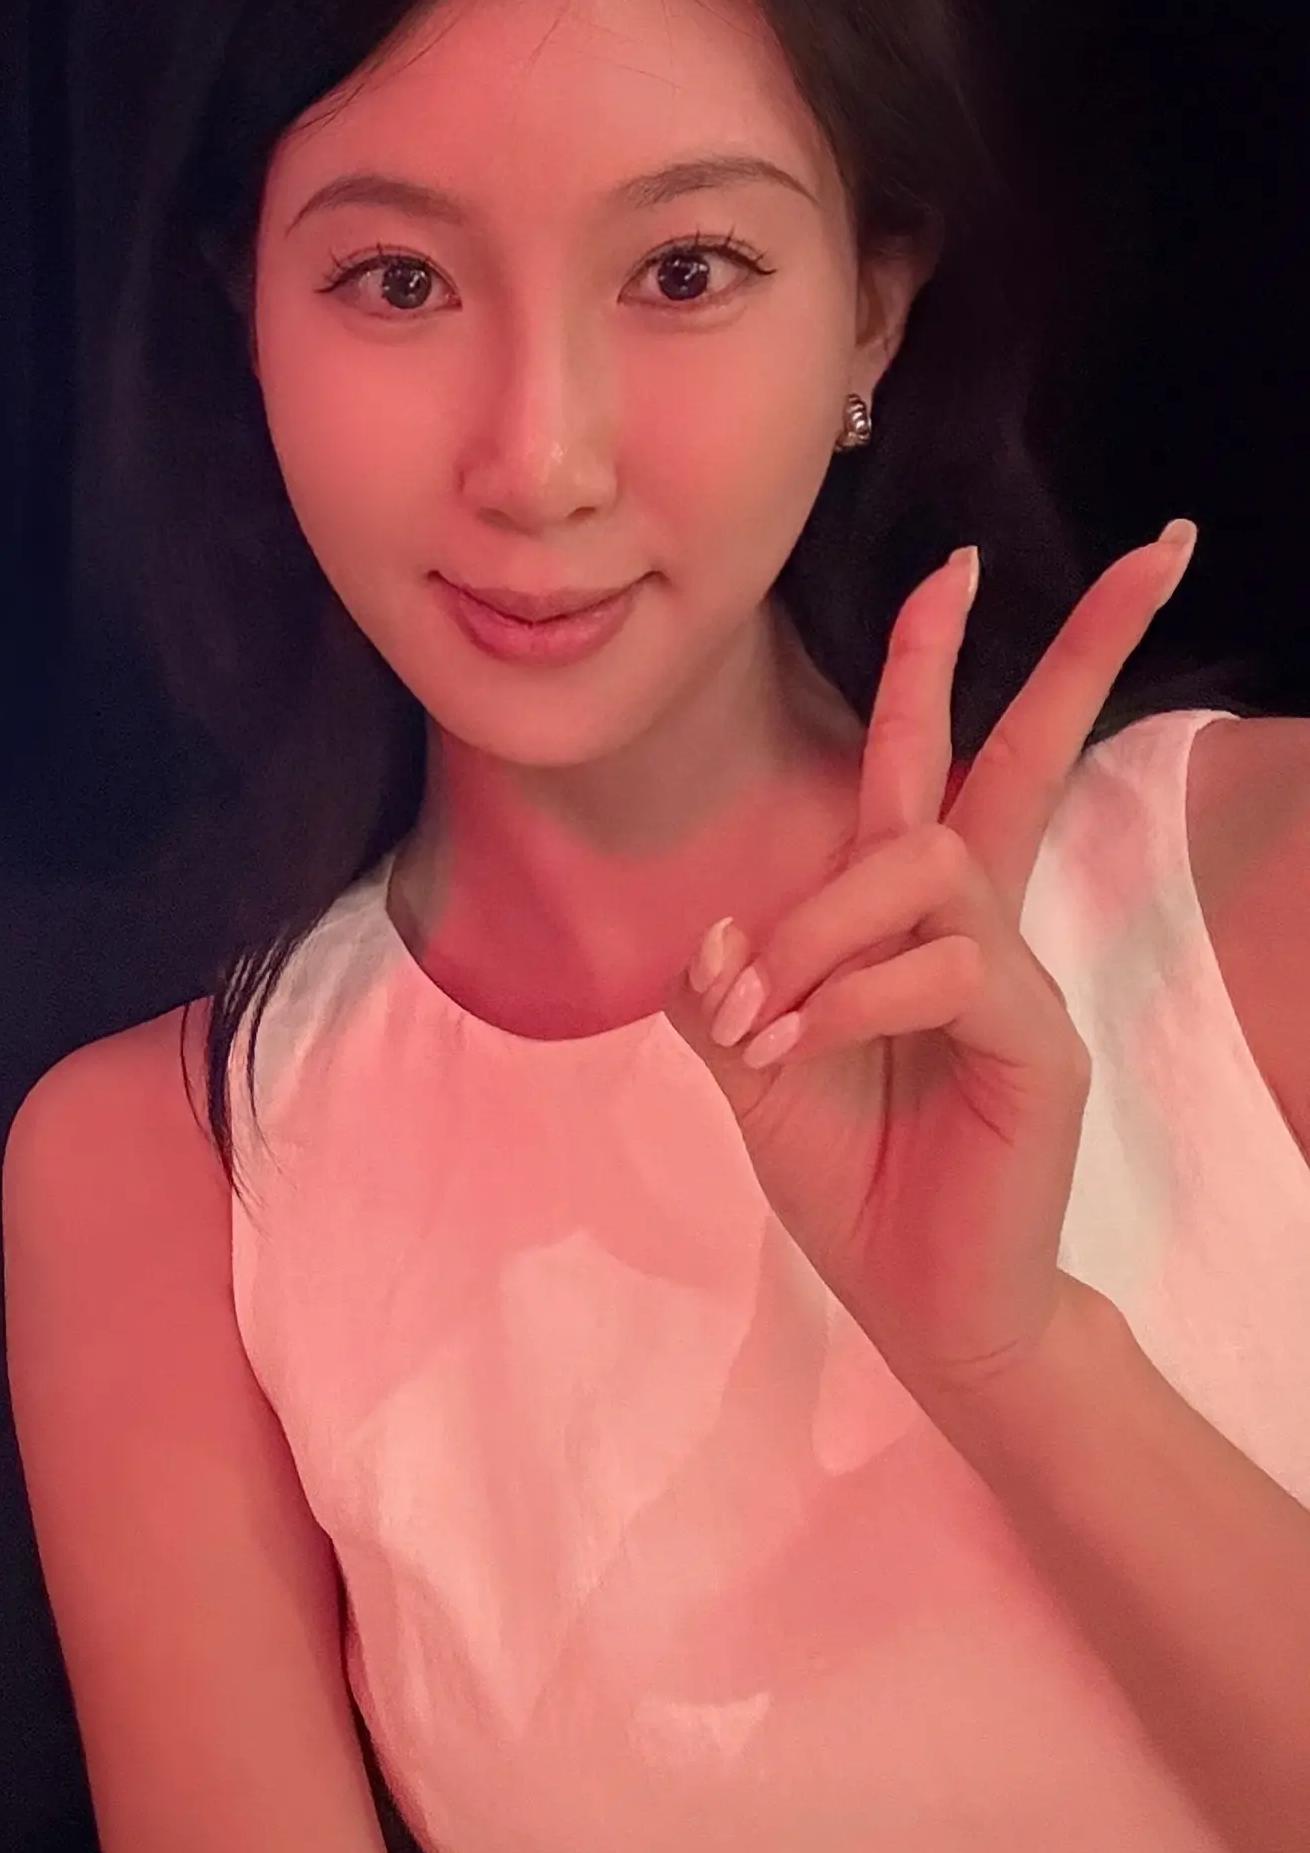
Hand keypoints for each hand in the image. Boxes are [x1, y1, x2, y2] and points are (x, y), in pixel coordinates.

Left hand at [665, 524, 1194, 1407]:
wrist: (923, 1304)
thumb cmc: (855, 1178)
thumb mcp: (754, 1068)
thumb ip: (727, 985)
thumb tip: (707, 925)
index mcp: (912, 917)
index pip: (933, 761)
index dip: (939, 661)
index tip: (957, 564)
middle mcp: (978, 927)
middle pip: (1026, 755)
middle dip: (1073, 648)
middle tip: (1146, 549)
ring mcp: (1018, 978)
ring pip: (929, 863)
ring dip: (820, 925)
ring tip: (760, 1016)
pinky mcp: (1037, 1041)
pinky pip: (942, 966)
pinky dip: (849, 995)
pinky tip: (799, 1047)